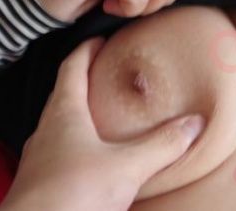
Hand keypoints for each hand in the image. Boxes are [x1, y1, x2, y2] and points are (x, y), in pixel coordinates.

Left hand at [0, 38, 204, 210]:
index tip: (101, 39)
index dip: (87, 49)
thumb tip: (195, 123)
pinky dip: (78, 144)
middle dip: (85, 80)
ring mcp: (40, 158)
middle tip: (110, 73)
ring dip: (81, 114)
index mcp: (64, 113)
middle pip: (64, 94)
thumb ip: (161, 145)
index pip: (72, 67)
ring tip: (107, 115)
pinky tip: (95, 159)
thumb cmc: (70, 195)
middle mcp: (47, 130)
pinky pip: (60, 152)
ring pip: (60, 125)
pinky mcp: (41, 182)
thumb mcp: (125, 167)